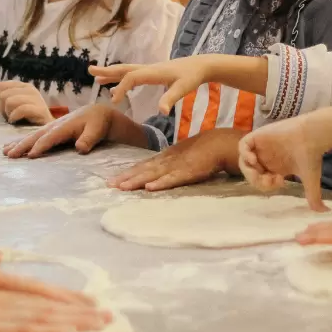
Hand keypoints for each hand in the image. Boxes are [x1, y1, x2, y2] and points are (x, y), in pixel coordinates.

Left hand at [0, 81, 51, 124]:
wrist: (47, 130)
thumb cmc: (28, 117)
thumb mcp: (13, 104)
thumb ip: (4, 93)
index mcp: (23, 86)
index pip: (1, 86)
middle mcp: (30, 89)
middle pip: (3, 94)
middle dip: (1, 107)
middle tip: (6, 116)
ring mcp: (36, 98)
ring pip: (9, 101)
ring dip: (7, 113)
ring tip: (12, 118)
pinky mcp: (40, 109)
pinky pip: (20, 109)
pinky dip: (14, 116)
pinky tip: (14, 121)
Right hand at [3, 104, 145, 157]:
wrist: (98, 113)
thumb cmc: (98, 123)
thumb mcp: (97, 130)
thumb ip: (89, 139)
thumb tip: (80, 148)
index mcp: (66, 126)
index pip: (51, 137)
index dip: (41, 146)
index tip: (30, 155)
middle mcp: (55, 125)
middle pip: (36, 136)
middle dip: (23, 145)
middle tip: (9, 155)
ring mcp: (51, 127)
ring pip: (32, 136)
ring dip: (18, 143)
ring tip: (5, 151)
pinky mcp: (50, 130)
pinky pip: (34, 136)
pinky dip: (22, 141)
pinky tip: (12, 146)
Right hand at [90, 57, 213, 113]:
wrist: (201, 65)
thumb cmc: (192, 77)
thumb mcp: (183, 89)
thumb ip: (171, 99)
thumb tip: (161, 112)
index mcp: (153, 72)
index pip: (131, 78)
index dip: (121, 88)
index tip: (114, 102)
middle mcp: (149, 68)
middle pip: (124, 69)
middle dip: (107, 71)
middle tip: (90, 71)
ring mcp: (150, 69)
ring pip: (126, 70)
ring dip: (111, 74)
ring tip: (96, 78)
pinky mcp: (153, 72)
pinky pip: (133, 74)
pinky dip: (121, 78)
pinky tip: (117, 86)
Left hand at [108, 129, 240, 191]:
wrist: (221, 143)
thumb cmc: (204, 149)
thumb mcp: (183, 155)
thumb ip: (171, 162)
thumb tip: (157, 174)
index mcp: (166, 156)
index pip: (143, 165)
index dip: (128, 172)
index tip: (113, 180)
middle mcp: (168, 160)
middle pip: (144, 170)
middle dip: (126, 177)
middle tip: (109, 185)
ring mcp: (177, 166)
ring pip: (154, 174)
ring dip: (137, 181)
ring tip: (123, 187)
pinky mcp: (189, 172)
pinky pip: (173, 179)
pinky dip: (161, 183)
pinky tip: (150, 188)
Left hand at [238, 118, 324, 209]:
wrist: (312, 137)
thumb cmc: (311, 156)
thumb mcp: (310, 180)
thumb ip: (313, 196)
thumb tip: (323, 212)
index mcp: (275, 168)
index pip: (261, 181)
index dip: (267, 186)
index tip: (280, 182)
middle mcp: (267, 158)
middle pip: (251, 173)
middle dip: (256, 181)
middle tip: (266, 180)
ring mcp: (262, 147)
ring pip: (245, 161)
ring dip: (248, 170)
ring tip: (259, 172)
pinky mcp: (259, 136)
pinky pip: (243, 146)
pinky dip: (244, 154)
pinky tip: (254, 160)